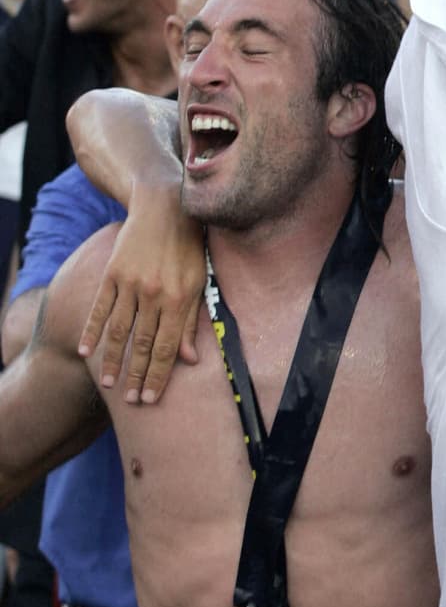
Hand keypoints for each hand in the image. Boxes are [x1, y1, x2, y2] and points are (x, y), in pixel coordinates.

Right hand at [78, 186, 205, 403]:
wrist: (164, 204)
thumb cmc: (188, 245)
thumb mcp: (198, 279)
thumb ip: (191, 319)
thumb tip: (189, 359)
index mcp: (179, 297)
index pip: (166, 347)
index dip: (158, 375)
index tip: (150, 398)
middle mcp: (154, 293)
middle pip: (142, 343)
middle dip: (135, 375)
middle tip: (130, 401)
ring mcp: (130, 283)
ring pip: (119, 331)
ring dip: (112, 360)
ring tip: (108, 384)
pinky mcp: (112, 273)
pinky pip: (100, 308)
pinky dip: (92, 330)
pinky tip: (86, 351)